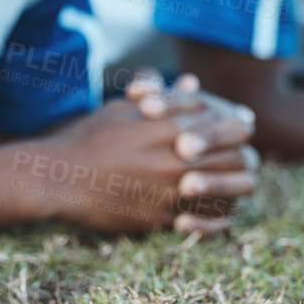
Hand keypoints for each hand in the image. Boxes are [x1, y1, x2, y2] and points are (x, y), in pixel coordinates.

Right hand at [17, 72, 256, 235]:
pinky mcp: (160, 218)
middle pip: (237, 161)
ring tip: (229, 187)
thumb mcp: (126, 108)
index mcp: (172, 126)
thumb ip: (165, 98)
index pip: (232, 127)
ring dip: (232, 190)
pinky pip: (201, 221)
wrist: (60, 178)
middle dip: (243, 158)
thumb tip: (193, 83)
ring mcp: (171, 191)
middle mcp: (178, 159)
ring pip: (226, 194)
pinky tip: (206, 210)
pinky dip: (210, 218)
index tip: (242, 128)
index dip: (241, 128)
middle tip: (241, 158)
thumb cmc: (90, 137)